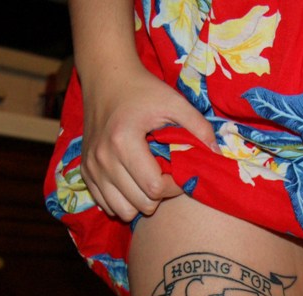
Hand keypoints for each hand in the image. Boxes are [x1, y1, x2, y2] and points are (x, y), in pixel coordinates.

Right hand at [79, 64, 218, 221]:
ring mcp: (91, 168)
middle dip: (161, 196)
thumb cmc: (143, 89)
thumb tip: (217, 155)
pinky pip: (106, 205)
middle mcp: (103, 159)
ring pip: (122, 211)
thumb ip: (199, 127)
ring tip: (150, 181)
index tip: (181, 171)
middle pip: (140, 204)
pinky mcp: (85, 172)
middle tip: (167, 176)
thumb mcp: (174, 101)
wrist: (106, 78)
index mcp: (123, 142)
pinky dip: (123, 200)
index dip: (175, 186)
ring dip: (141, 202)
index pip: (155, 188)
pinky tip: (133, 182)